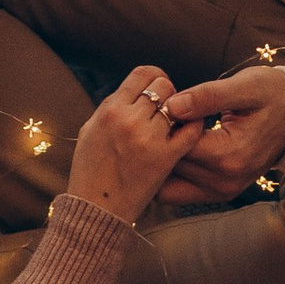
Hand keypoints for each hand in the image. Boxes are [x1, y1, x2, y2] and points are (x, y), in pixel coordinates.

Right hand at [65, 64, 209, 224]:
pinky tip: (189, 131)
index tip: (157, 88)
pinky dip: (194, 127)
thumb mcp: (90, 130)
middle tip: (167, 109)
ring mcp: (149, 139)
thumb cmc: (90, 170)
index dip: (154, 77)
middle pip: (164, 85)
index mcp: (110, 110)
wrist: (95, 209)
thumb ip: (112, 107)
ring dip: (179, 112)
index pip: (143, 74)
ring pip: (178, 106)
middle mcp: (130, 119)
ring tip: (175, 123)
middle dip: (168, 94)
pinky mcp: (165, 158)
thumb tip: (132, 92)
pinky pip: (191, 130)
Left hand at [154, 63, 284, 211]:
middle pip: (169, 167)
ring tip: (166, 131)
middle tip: (159, 116)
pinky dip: (169, 173)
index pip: (175, 147)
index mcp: (229, 156)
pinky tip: (173, 147)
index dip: (162, 125)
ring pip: (168, 184)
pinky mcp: (218, 193)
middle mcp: (224, 182)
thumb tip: (172, 105)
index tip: (163, 103)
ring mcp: (221, 191)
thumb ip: (208, 96)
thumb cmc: (272, 94)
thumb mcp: (245, 86)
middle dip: (157, 143)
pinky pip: (178, 192)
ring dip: (160, 161)